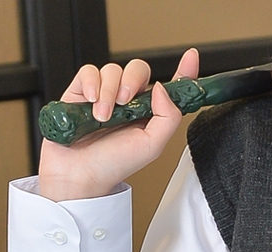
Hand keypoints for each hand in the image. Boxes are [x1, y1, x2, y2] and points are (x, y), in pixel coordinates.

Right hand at [38, 48, 199, 201]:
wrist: (80, 173)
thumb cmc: (114, 164)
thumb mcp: (152, 147)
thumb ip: (167, 118)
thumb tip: (163, 89)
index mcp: (151, 114)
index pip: (170, 87)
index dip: (183, 71)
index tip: (192, 57)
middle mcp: (130, 102)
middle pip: (138, 69)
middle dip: (132, 81)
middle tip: (125, 102)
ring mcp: (106, 94)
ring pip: (113, 70)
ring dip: (109, 92)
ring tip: (103, 116)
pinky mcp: (82, 90)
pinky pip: (90, 71)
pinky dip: (92, 84)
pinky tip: (90, 101)